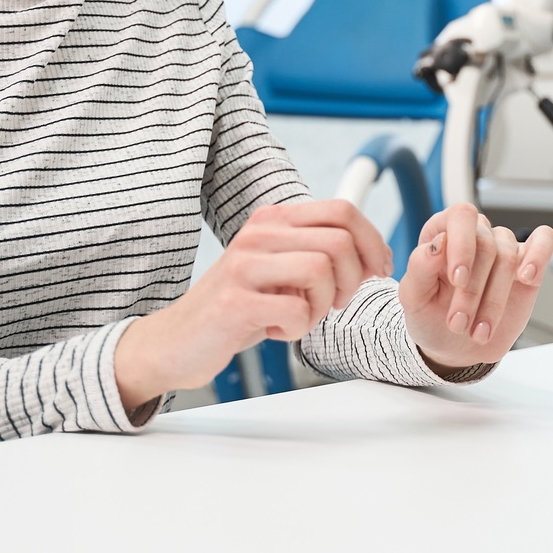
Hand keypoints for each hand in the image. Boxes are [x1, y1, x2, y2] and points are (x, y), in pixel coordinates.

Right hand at [115, 200, 391, 407]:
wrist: (176, 341)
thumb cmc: (238, 308)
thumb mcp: (281, 270)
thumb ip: (320, 254)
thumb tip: (375, 254)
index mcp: (273, 219)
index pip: (342, 211)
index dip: (372, 243)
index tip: (376, 272)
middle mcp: (257, 233)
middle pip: (339, 242)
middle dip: (351, 280)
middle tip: (333, 304)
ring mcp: (243, 265)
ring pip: (321, 271)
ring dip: (322, 306)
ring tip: (298, 316)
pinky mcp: (234, 301)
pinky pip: (297, 310)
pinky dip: (297, 328)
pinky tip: (274, 329)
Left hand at [398, 202, 552, 372]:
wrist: (454, 348)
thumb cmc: (431, 317)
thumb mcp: (413, 299)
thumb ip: (419, 268)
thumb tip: (438, 243)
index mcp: (443, 231)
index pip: (460, 216)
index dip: (462, 245)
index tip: (458, 280)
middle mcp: (475, 235)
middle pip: (486, 245)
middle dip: (472, 291)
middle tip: (458, 323)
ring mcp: (503, 248)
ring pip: (509, 258)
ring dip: (494, 301)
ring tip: (479, 331)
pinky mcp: (528, 264)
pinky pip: (543, 241)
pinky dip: (539, 256)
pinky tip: (527, 277)